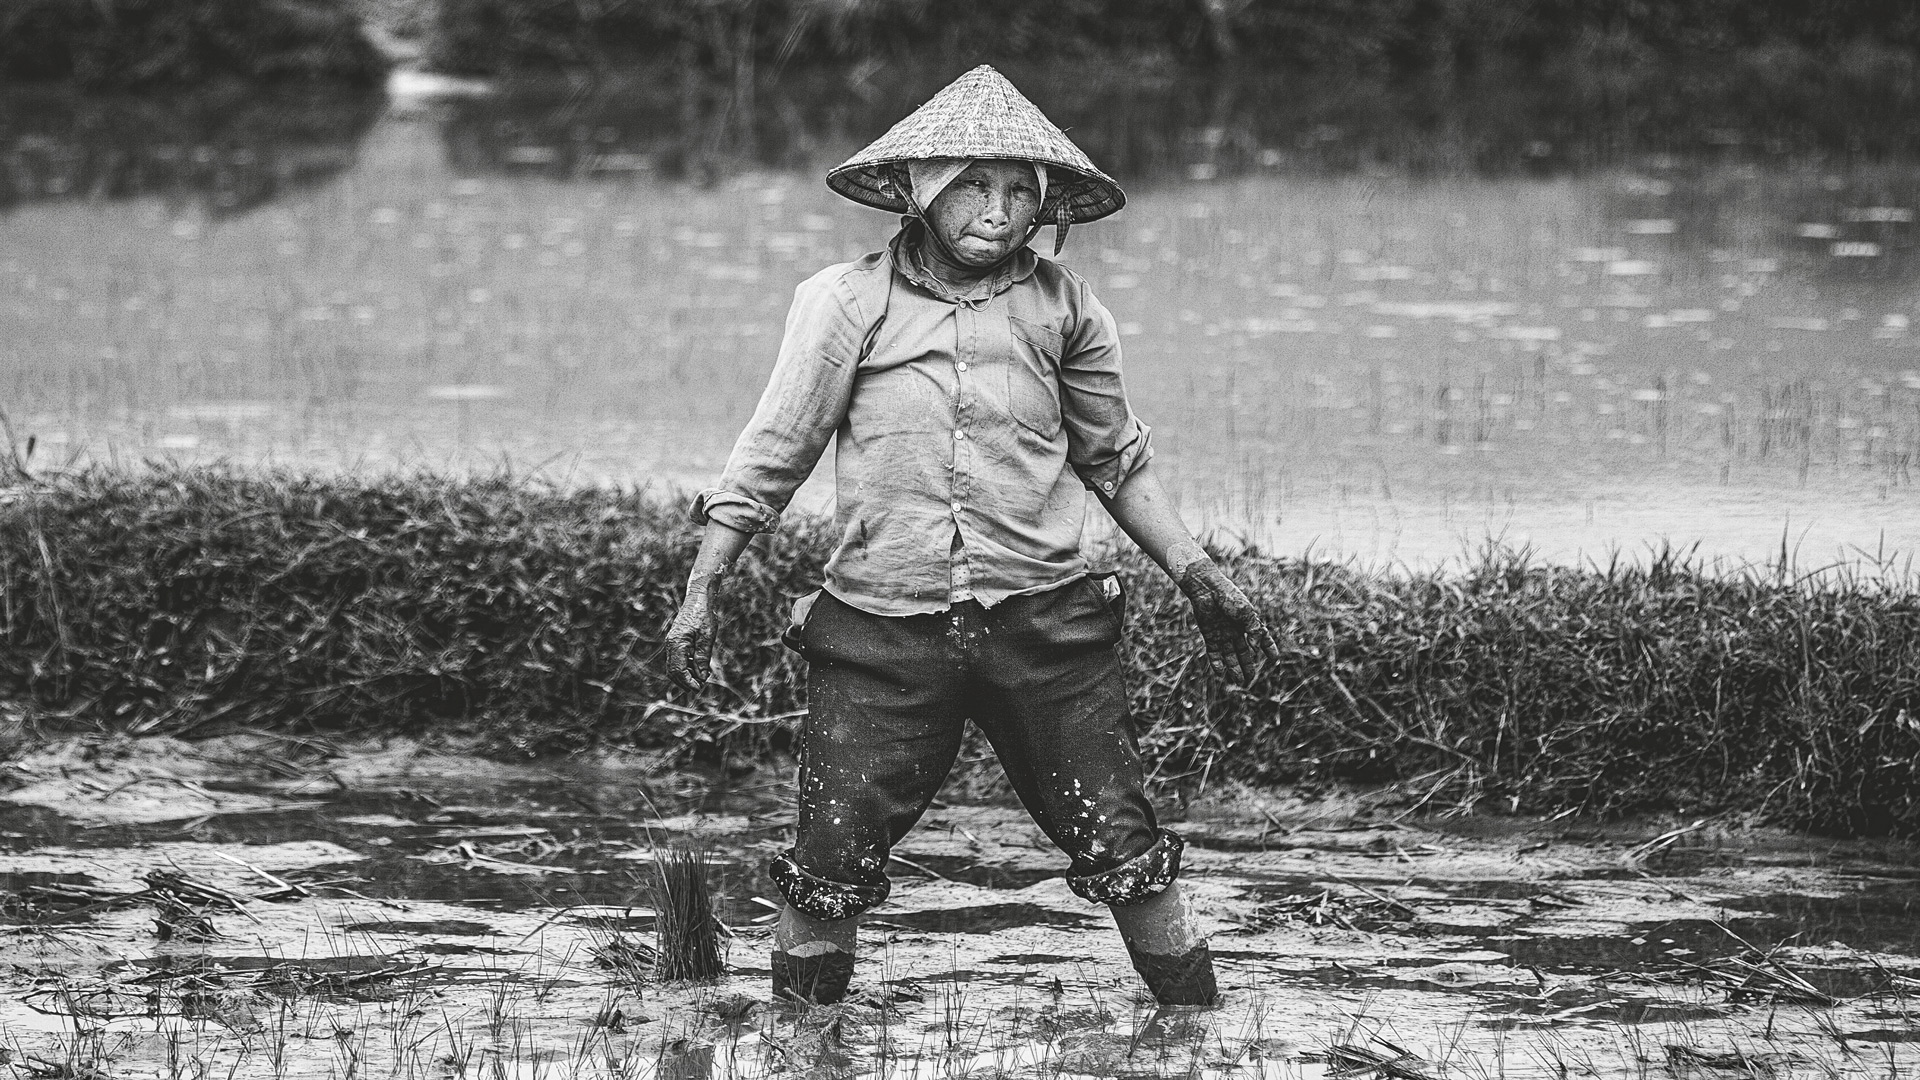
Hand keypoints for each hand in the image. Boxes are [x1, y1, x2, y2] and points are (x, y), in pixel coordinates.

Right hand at [665, 590, 716, 693]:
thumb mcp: (707, 638)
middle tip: (699, 688)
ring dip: (685, 675)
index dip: (688, 682)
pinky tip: (697, 668)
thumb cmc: (703, 615)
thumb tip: (701, 677)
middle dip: (685, 682)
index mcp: (677, 644)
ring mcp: (671, 642)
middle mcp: (670, 644)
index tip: (699, 688)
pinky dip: (685, 667)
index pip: (678, 670)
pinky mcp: (675, 641)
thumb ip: (702, 658)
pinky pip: (676, 659)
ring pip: (673, 666)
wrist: (698, 598)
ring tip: (699, 679)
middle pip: (673, 671)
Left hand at [1175, 558, 1281, 683]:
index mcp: (1248, 622)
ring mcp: (1222, 633)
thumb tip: (1254, 649)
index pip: (1261, 638)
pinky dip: (1217, 663)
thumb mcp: (1246, 614)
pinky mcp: (1210, 635)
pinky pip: (1214, 652)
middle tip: (1250, 679)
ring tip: (1238, 681)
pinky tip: (1221, 673)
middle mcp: (1236, 630)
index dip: (1268, 648)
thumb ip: (1253, 631)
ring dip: (1233, 668)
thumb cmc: (1229, 597)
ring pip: (1229, 655)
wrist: (1207, 589)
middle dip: (1247, 665)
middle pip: (1244, 652)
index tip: (1274, 660)